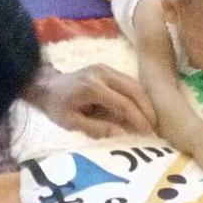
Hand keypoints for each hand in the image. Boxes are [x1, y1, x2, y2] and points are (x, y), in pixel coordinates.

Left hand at [25, 63, 156, 136]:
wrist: (46, 84)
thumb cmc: (57, 106)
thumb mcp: (71, 122)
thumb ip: (96, 129)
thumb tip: (121, 133)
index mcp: (93, 87)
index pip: (123, 103)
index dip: (138, 118)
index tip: (148, 132)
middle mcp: (103, 74)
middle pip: (134, 89)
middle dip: (147, 108)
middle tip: (155, 126)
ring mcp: (106, 69)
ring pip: (134, 83)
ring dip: (145, 101)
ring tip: (152, 119)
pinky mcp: (107, 69)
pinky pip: (129, 81)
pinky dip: (139, 95)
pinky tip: (142, 108)